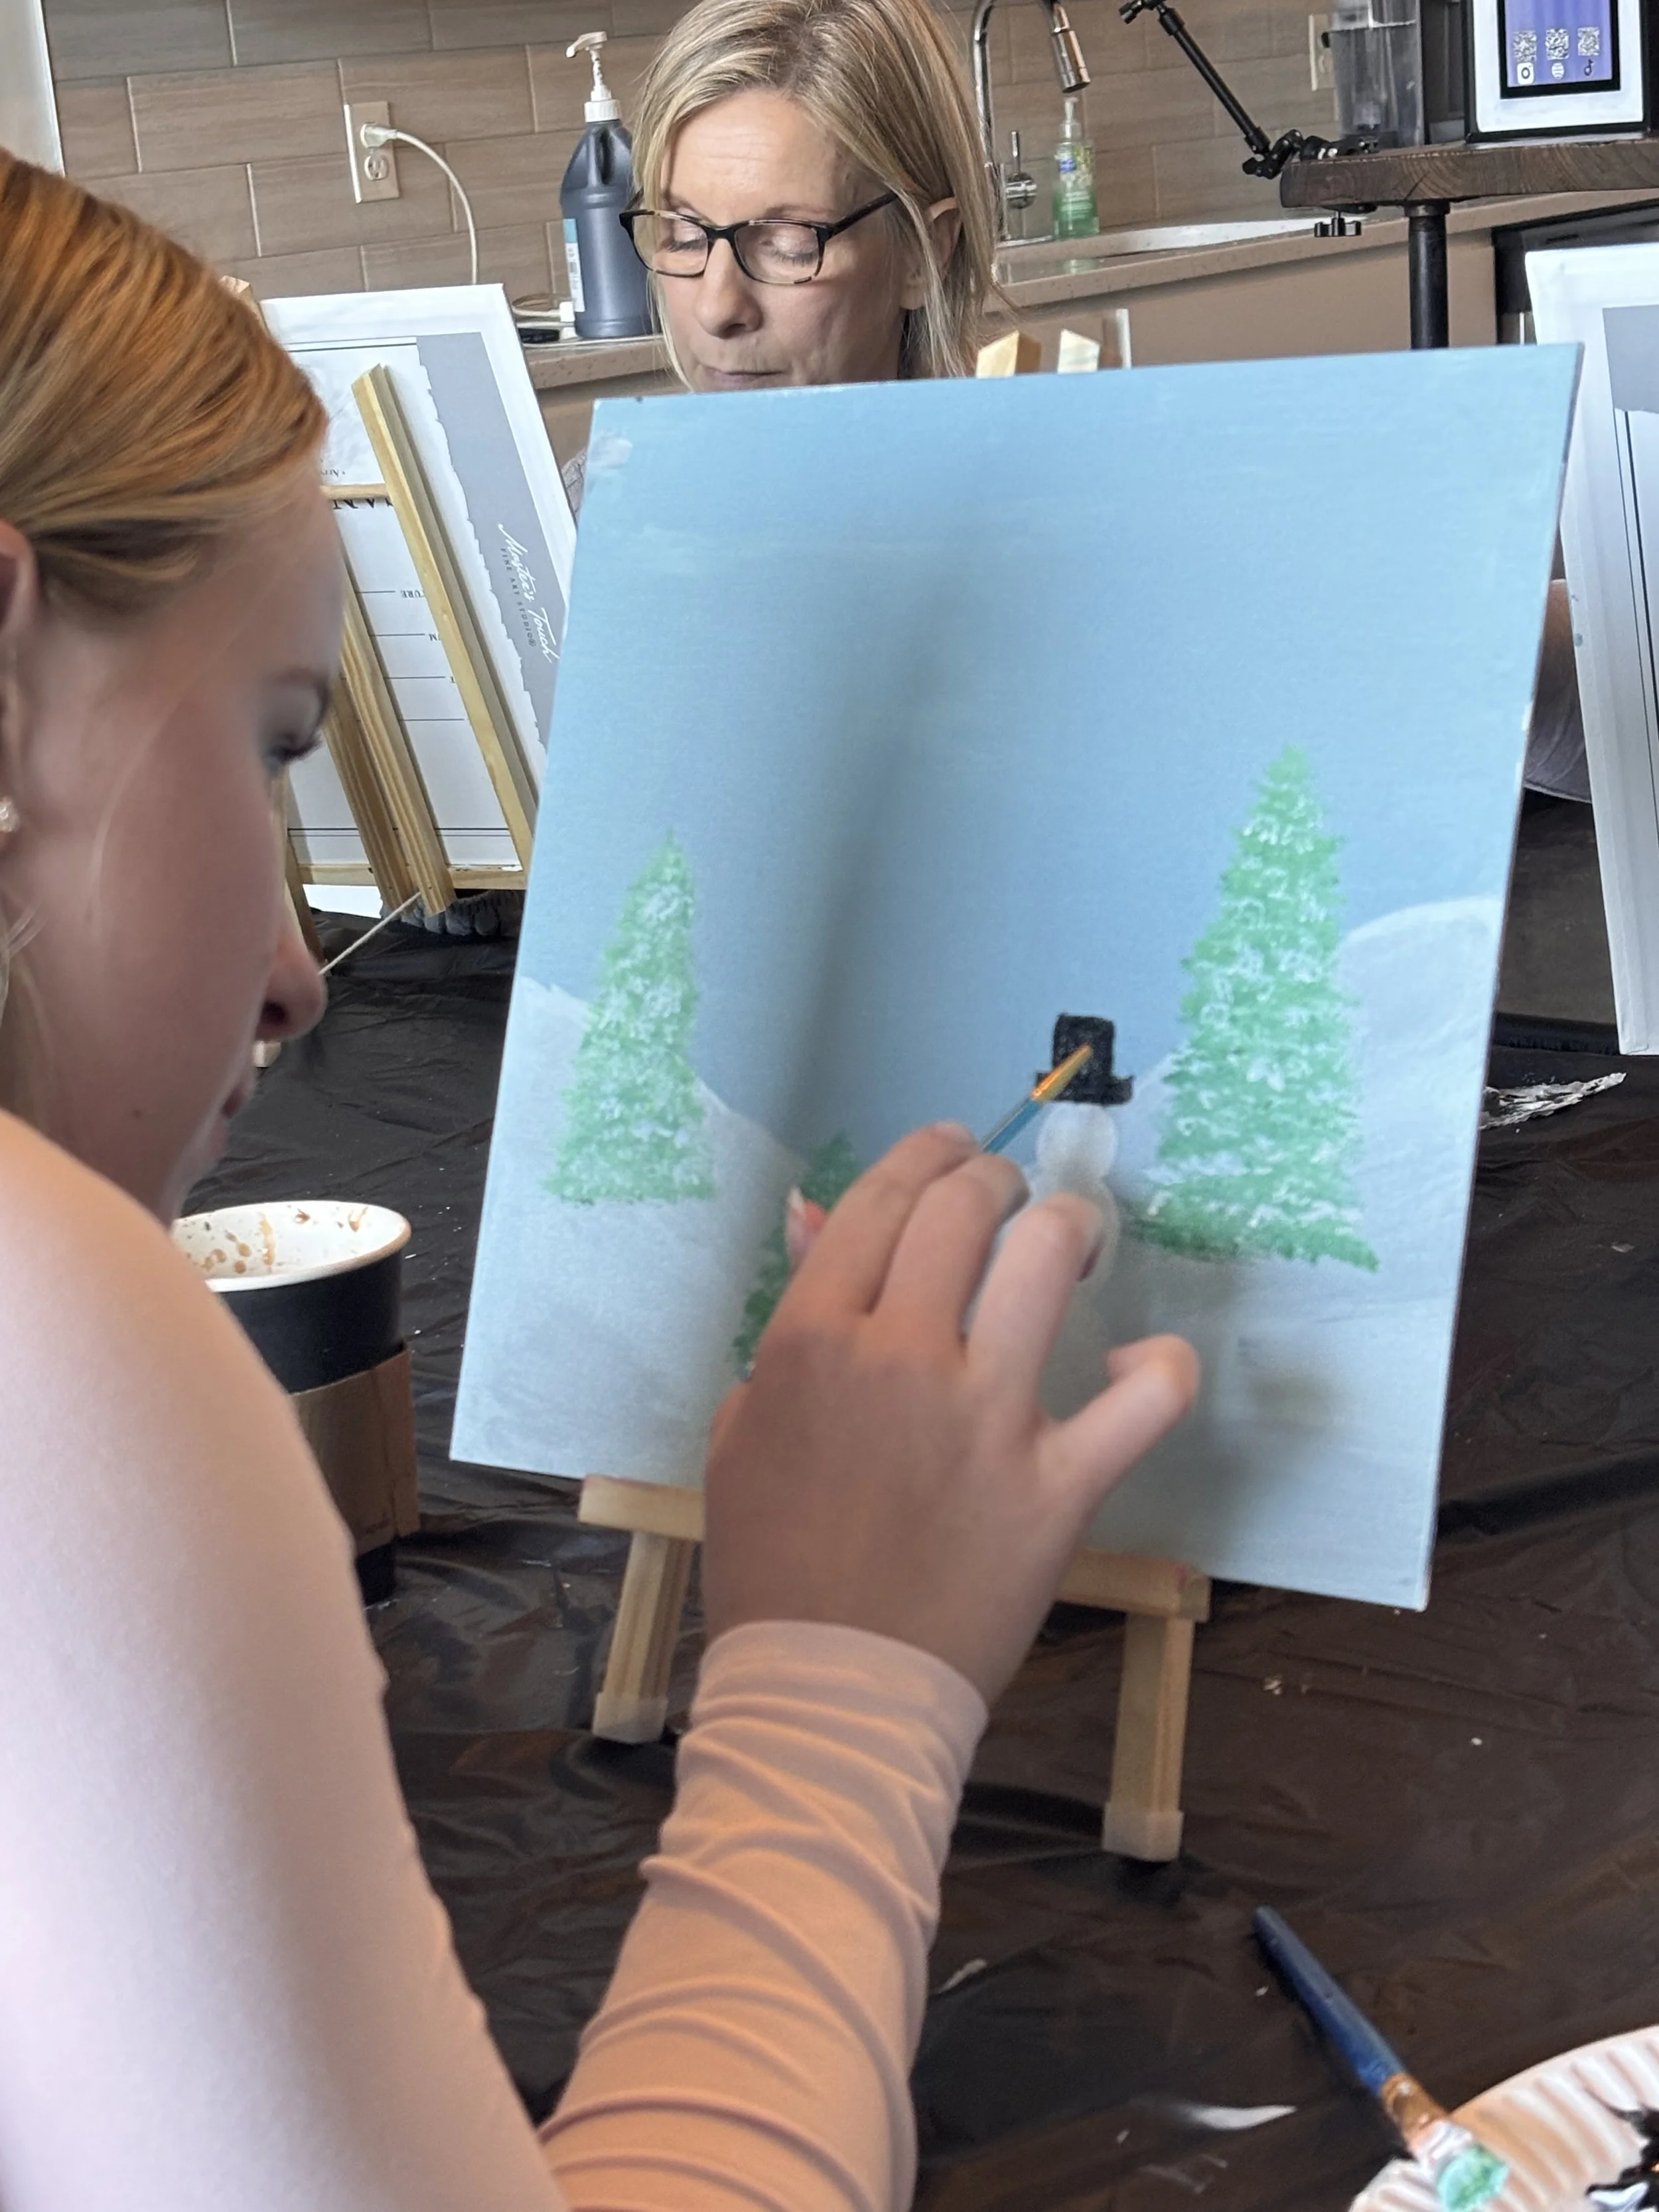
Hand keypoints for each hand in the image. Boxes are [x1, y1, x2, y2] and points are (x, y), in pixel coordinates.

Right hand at [702, 1123, 1198, 1705]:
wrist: (829, 1690)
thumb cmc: (772, 1563)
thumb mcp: (743, 1428)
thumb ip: (788, 1316)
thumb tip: (816, 1213)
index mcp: (814, 1341)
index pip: (881, 1201)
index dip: (924, 1154)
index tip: (950, 1148)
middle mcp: (903, 1358)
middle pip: (965, 1209)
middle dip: (992, 1177)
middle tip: (1003, 1195)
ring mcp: (989, 1417)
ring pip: (1049, 1260)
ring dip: (1069, 1227)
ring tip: (1071, 1239)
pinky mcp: (1060, 1484)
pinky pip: (1145, 1398)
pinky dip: (1158, 1365)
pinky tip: (1136, 1358)